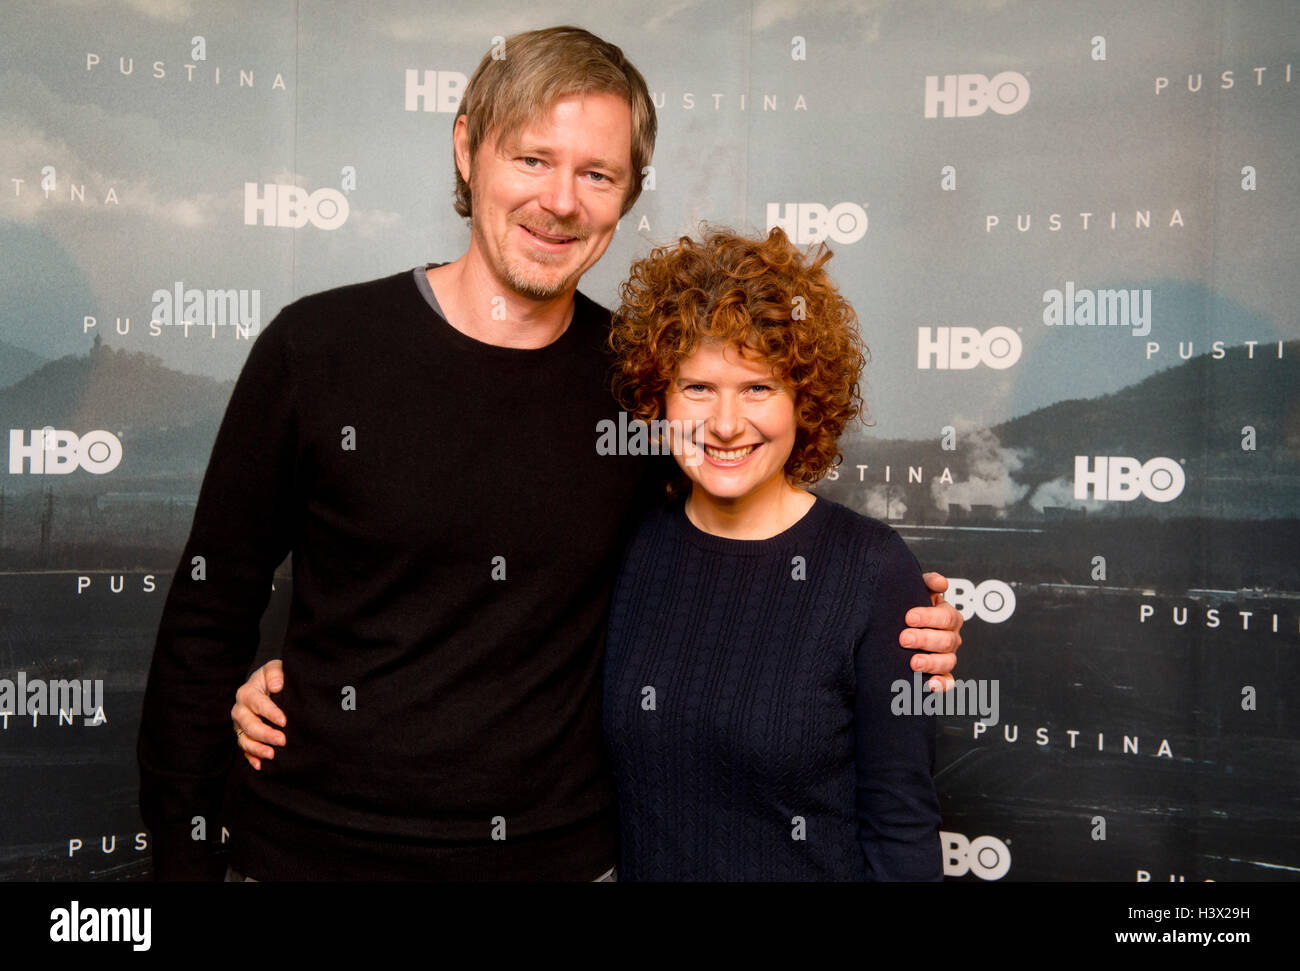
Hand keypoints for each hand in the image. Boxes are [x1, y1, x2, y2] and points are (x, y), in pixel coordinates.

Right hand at [231, 659, 286, 769]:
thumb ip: (275, 672)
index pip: (258, 704)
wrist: (266, 685)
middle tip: (282, 740)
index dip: (270, 713)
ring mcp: (240, 725)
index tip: (284, 721)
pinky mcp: (243, 736)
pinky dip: (251, 758)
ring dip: (257, 749)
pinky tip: (260, 765)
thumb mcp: (274, 668)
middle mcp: (240, 710)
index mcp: (247, 693)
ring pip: (244, 739)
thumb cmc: (273, 677)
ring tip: (272, 755)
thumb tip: (277, 685)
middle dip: (265, 734)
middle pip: (249, 725)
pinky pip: (244, 749)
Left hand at [900, 572, 962, 691]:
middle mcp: (951, 637)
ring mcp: (947, 656)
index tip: (908, 618)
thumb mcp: (917, 589)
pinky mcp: (941, 674)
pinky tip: (929, 685)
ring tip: (913, 663)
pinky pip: (947, 682)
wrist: (897, 624)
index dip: (929, 617)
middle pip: (946, 640)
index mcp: (948, 616)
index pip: (946, 616)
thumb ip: (929, 582)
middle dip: (925, 639)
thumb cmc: (908, 606)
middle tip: (904, 639)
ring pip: (947, 662)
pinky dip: (941, 685)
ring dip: (931, 663)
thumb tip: (941, 583)